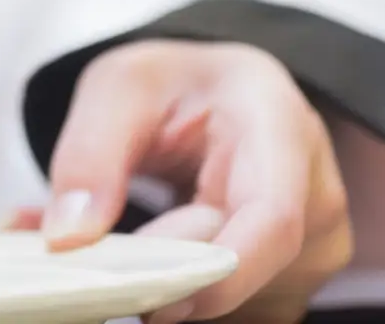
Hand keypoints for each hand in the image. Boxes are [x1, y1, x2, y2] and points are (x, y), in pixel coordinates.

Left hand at [16, 39, 351, 323]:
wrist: (211, 92)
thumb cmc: (174, 84)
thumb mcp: (117, 89)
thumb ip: (88, 156)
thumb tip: (68, 238)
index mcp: (278, 123)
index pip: (272, 216)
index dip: (215, 269)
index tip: (149, 296)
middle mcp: (316, 190)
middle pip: (255, 270)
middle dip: (173, 280)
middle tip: (101, 267)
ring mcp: (316, 243)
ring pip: (246, 302)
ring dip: (177, 291)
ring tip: (128, 245)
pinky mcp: (295, 280)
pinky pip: (242, 311)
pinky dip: (187, 298)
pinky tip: (155, 264)